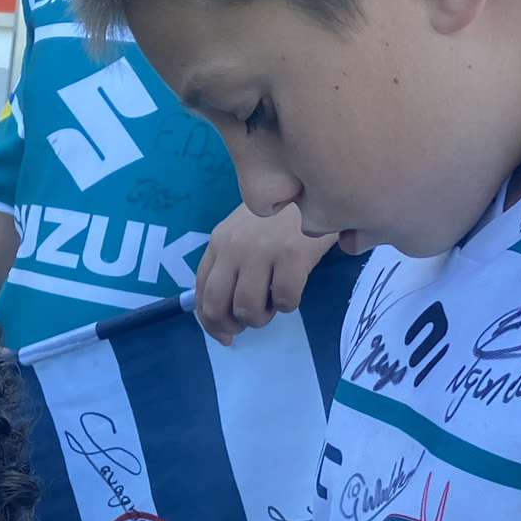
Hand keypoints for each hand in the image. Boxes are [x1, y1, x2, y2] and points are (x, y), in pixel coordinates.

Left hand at [195, 202, 337, 345]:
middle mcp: (234, 246)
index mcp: (220, 241)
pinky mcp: (292, 255)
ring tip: (274, 302)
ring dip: (262, 317)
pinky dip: (288, 305)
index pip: (200, 292)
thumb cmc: (284, 211)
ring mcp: (262, 250)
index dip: (210, 322)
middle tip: (252, 321)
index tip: (225, 335)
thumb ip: (230, 261)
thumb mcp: (245, 230)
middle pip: (217, 306)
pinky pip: (283, 301)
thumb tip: (221, 308)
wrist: (320, 184)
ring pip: (248, 309)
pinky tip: (294, 290)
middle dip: (233, 324)